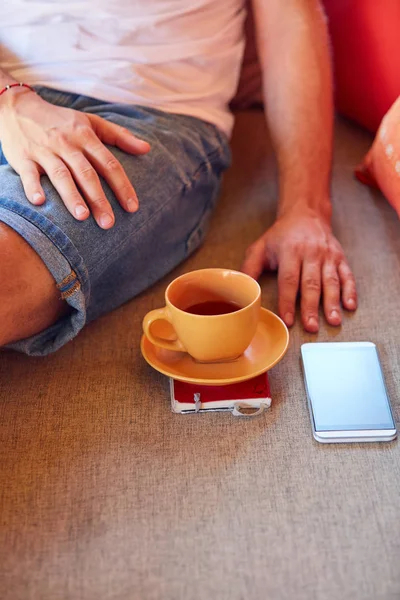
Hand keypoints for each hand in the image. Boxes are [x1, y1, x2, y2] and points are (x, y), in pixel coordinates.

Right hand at [0, 88, 149, 228]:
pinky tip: (40, 203)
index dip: (122, 186)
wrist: (17, 107)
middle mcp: (67, 144)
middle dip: (99, 199)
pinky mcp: (23, 158)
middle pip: (87, 174)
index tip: (132, 208)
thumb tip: (147, 149)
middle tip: (109, 223)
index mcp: (86, 137)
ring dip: (71, 196)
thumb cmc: (61, 120)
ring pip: (61, 176)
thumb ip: (120, 135)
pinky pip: (29, 174)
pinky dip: (33, 188)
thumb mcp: (91, 121)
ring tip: (82, 218)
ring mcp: (44, 151)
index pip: (109, 164)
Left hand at [241, 206, 356, 331]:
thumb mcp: (260, 248)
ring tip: (333, 321)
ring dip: (332, 303)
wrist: (305, 213)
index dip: (288, 301)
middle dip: (311, 307)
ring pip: (330, 282)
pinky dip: (350, 291)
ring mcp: (327, 255)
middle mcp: (311, 253)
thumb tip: (242, 290)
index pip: (289, 280)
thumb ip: (249, 269)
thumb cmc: (281, 236)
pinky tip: (349, 306)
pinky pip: (347, 275)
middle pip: (311, 284)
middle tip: (311, 327)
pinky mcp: (340, 257)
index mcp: (290, 251)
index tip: (288, 319)